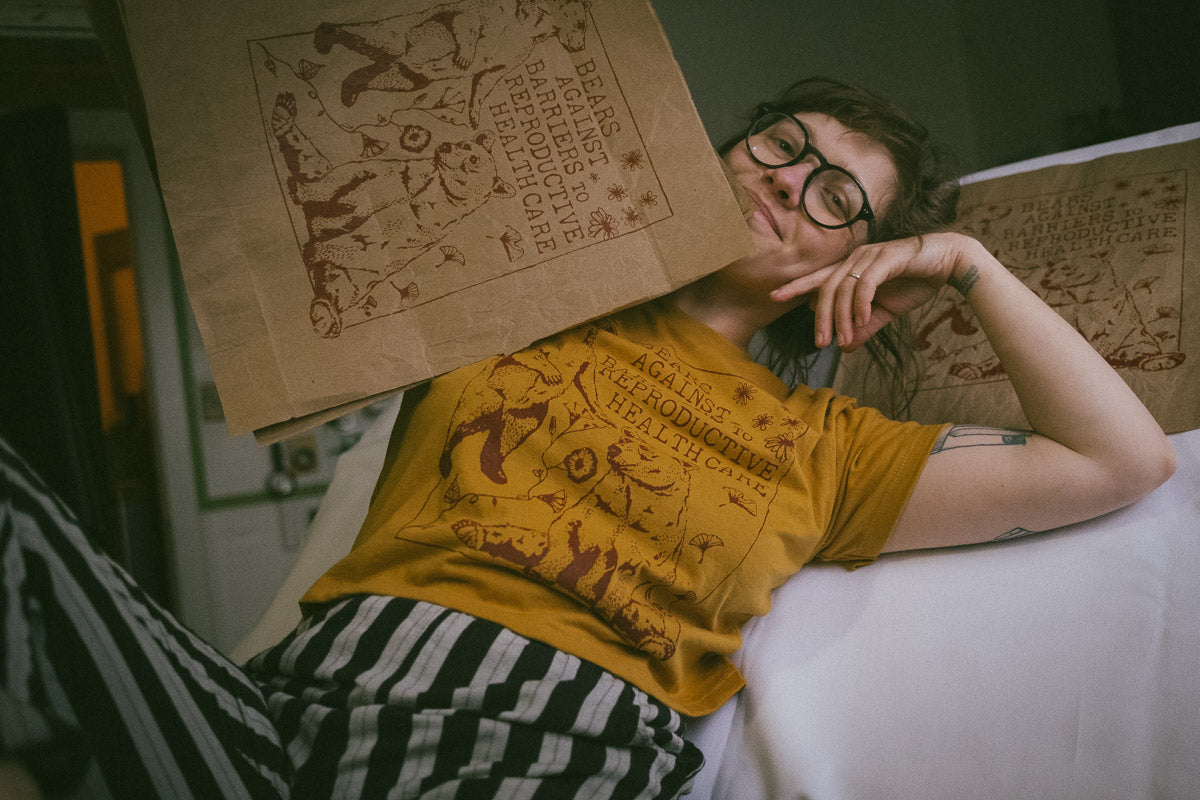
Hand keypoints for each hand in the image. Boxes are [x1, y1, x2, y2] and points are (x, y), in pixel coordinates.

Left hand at [770, 231, 984, 350]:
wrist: (949, 263)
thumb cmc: (915, 282)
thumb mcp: (885, 312)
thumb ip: (864, 327)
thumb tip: (845, 348)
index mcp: (851, 268)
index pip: (818, 278)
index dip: (795, 286)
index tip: (773, 296)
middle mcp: (855, 258)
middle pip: (826, 288)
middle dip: (820, 317)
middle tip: (820, 342)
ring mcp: (869, 256)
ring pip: (843, 288)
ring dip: (841, 316)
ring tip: (844, 338)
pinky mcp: (886, 258)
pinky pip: (865, 283)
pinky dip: (860, 304)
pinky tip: (862, 320)